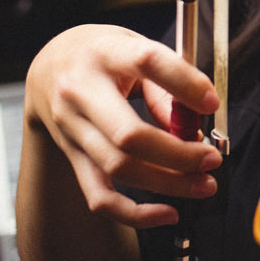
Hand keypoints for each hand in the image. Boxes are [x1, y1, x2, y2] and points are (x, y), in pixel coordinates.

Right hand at [24, 23, 222, 227]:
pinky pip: (99, 197)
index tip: (212, 102)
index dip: (184, 83)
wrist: (47, 68)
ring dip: (168, 183)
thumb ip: (166, 82)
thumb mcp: (134, 47)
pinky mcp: (72, 157)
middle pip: (128, 135)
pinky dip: (135, 213)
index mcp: (105, 52)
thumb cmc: (102, 55)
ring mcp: (71, 128)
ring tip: (204, 184)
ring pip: (119, 168)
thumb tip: (195, 124)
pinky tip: (167, 214)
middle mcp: (80, 91)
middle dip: (178, 155)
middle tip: (211, 159)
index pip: (146, 62)